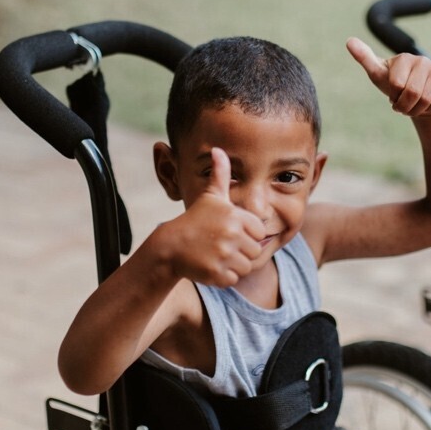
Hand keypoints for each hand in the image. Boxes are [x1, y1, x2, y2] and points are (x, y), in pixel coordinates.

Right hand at [164, 148, 264, 286]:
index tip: (230, 232)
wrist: (170, 247)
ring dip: (233, 265)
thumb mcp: (210, 197)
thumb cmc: (194, 220)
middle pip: (255, 251)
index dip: (247, 234)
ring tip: (215, 255)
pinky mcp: (216, 274)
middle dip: (241, 251)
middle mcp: (231, 235)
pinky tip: (210, 265)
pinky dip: (223, 276)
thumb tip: (218, 150)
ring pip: (246, 267)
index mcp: (235, 216)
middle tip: (221, 245)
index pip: (260, 232)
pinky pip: (233, 279)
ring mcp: (223, 255)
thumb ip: (220, 174)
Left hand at [346, 37, 430, 116]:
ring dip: (415, 109)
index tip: (393, 93)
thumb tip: (349, 41)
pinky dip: (429, 108)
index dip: (393, 95)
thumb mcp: (378, 73)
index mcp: (403, 58)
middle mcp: (422, 60)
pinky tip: (425, 103)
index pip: (397, 84)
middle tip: (401, 105)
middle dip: (404, 106)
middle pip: (412, 93)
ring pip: (426, 99)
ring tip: (412, 105)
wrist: (416, 96)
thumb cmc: (394, 83)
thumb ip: (364, 58)